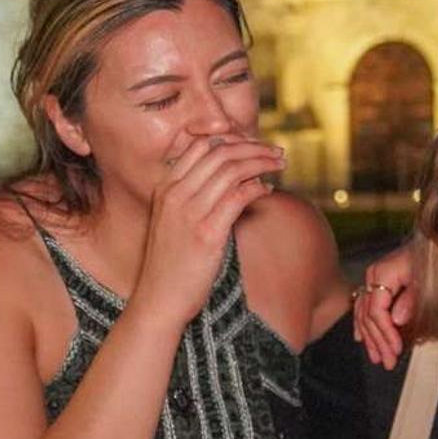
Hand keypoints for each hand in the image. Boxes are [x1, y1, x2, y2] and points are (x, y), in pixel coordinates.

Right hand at [126, 134, 283, 328]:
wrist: (158, 300)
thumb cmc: (171, 263)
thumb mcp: (173, 221)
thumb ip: (193, 196)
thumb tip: (230, 180)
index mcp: (165, 187)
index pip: (201, 145)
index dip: (233, 139)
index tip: (255, 144)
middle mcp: (175, 194)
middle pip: (220, 152)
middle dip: (254, 147)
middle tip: (276, 152)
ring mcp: (189, 212)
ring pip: (232, 170)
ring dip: (261, 162)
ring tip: (279, 165)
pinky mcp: (207, 233)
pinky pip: (238, 196)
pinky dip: (257, 187)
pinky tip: (268, 190)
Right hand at [351, 245, 415, 369]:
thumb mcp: (428, 279)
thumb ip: (411, 300)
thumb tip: (396, 321)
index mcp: (382, 273)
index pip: (376, 311)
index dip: (385, 333)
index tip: (395, 350)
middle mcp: (373, 275)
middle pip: (368, 315)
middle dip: (378, 341)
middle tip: (388, 361)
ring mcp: (374, 278)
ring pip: (364, 313)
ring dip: (370, 338)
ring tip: (377, 357)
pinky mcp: (379, 281)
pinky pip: (364, 305)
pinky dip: (363, 324)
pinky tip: (361, 337)